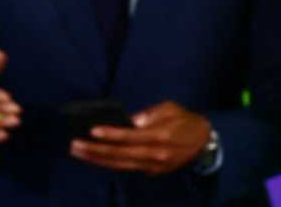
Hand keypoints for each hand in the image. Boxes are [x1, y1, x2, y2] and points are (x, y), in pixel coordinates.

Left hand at [70, 101, 210, 175]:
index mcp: (161, 136)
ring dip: (98, 160)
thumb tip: (128, 120)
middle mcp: (156, 154)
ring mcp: (154, 166)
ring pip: (122, 165)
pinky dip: (109, 164)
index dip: (112, 134)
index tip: (93, 131)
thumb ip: (149, 114)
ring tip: (78, 152)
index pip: (131, 137)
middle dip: (96, 150)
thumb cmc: (184, 120)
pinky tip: (93, 158)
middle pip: (121, 155)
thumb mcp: (169, 109)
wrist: (205, 142)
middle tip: (75, 145)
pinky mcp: (153, 171)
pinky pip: (127, 168)